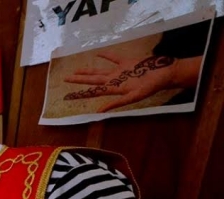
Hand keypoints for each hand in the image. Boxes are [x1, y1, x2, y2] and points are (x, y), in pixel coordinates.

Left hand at [63, 52, 196, 112]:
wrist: (165, 73)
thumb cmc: (152, 86)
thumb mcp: (134, 96)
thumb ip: (117, 104)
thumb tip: (100, 112)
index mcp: (114, 89)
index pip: (93, 92)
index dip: (80, 94)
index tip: (67, 96)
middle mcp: (114, 81)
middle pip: (93, 81)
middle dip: (79, 80)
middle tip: (66, 79)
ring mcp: (119, 71)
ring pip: (100, 71)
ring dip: (88, 71)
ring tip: (76, 71)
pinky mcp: (127, 62)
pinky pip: (113, 58)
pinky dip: (106, 55)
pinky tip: (97, 54)